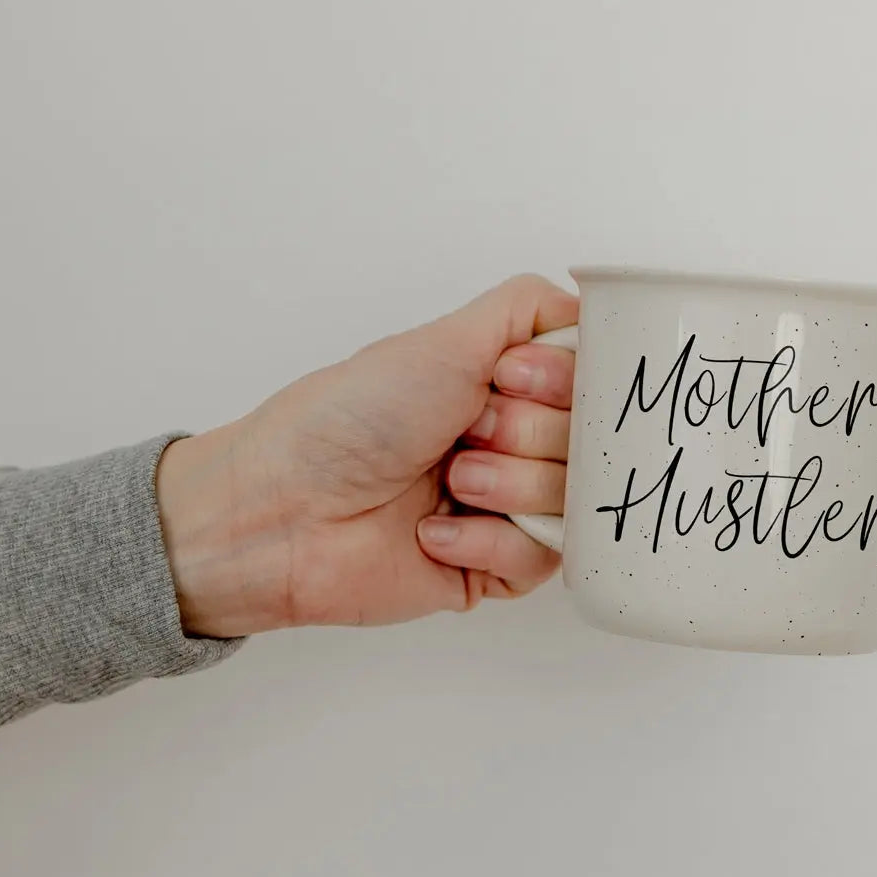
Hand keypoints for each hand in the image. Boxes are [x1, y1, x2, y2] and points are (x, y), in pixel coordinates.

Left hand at [155, 274, 578, 636]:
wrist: (284, 509)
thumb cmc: (348, 419)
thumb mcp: (443, 340)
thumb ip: (526, 310)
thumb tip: (587, 306)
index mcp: (504, 389)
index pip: (592, 382)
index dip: (561, 383)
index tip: (508, 379)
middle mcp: (511, 445)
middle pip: (591, 442)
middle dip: (524, 433)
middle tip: (463, 434)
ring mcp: (505, 509)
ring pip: (574, 501)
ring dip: (506, 487)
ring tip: (447, 484)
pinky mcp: (492, 570)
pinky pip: (539, 560)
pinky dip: (485, 542)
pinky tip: (430, 533)